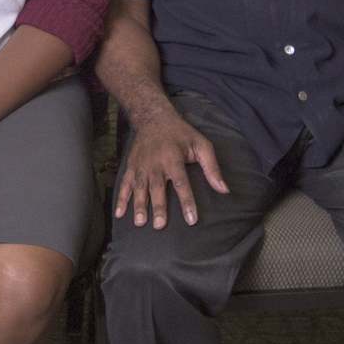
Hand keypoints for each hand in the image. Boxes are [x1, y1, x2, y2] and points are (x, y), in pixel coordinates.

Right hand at [113, 108, 225, 227]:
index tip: (191, 219)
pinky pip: (125, 184)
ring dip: (139, 205)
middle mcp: (156, 163)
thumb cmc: (181, 134)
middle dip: (158, 207)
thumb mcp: (201, 145)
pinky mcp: (131, 166)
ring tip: (140, 223)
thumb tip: (224, 189)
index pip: (182, 183)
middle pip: (157, 188)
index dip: (187, 202)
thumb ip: (212, 168)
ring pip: (139, 188)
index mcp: (174, 158)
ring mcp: (141, 166)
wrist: (153, 118)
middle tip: (160, 226)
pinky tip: (119, 214)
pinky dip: (121, 199)